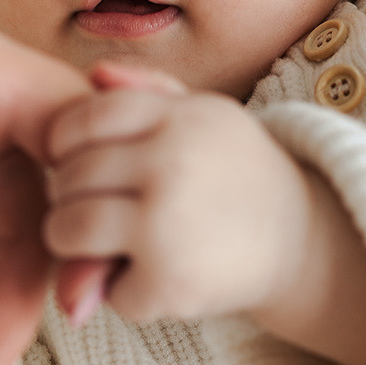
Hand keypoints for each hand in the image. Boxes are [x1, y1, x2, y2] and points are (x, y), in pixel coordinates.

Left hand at [45, 66, 309, 326]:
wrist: (301, 241)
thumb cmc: (238, 174)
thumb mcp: (205, 115)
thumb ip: (149, 89)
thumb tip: (97, 74)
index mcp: (178, 118)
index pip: (81, 120)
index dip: (64, 144)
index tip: (78, 162)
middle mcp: (171, 163)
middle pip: (69, 176)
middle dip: (70, 196)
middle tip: (97, 210)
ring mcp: (166, 224)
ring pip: (67, 229)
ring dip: (75, 243)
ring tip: (106, 244)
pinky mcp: (169, 281)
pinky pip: (103, 283)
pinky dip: (123, 290)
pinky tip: (156, 278)